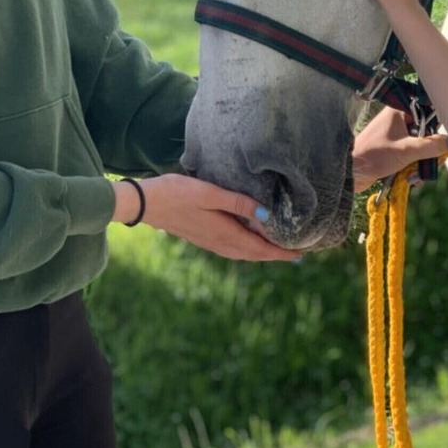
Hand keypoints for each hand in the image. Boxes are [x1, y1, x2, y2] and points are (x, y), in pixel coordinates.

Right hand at [139, 175, 300, 261]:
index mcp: (224, 233)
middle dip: (277, 255)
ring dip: (263, 253)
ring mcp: (210, 242)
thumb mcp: (209, 193)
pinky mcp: (203, 238)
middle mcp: (219, 243)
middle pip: (255, 254)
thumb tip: (266, 217)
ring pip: (244, 253)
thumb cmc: (176, 193)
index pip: (260, 248)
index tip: (302, 254)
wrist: (144, 203)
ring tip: (280, 249)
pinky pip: (233, 249)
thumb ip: (238, 203)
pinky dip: (248, 249)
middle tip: (299, 253)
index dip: (282, 252)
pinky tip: (250, 242)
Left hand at [352, 107, 447, 192]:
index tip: (442, 140)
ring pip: (419, 147)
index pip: (427, 111)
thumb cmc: (374, 156)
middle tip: (432, 163)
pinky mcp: (391, 151)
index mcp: (399, 112)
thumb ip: (432, 146)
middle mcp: (397, 121)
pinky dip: (413, 167)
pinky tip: (411, 178)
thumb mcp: (408, 151)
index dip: (436, 126)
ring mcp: (394, 137)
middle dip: (430, 150)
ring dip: (421, 162)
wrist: (350, 173)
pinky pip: (410, 156)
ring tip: (417, 175)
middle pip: (425, 132)